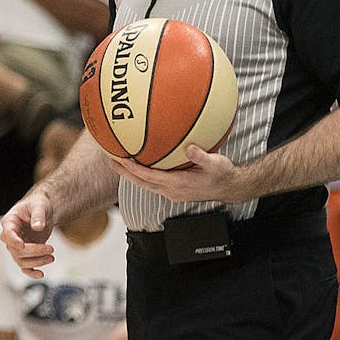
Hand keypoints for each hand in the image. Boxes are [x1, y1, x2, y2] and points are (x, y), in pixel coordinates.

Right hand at [0, 192, 55, 278]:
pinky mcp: (25, 253)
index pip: (8, 234)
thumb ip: (38, 215)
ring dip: (36, 262)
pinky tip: (41, 274)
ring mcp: (17, 246)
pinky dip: (31, 273)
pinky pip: (25, 267)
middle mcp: (10, 236)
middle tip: (51, 249)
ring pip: (21, 260)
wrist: (43, 212)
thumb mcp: (39, 206)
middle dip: (34, 252)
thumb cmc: (38, 205)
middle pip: (16, 250)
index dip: (14, 241)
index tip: (22, 245)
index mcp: (10, 222)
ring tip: (51, 257)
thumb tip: (38, 227)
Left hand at [110, 146, 248, 203]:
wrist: (230, 188)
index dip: (133, 169)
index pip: (149, 177)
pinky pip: (152, 183)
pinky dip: (142, 175)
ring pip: (145, 184)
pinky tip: (138, 165)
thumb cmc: (223, 174)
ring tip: (117, 163)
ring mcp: (171, 192)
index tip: (120, 159)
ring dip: (130, 174)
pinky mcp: (173, 191)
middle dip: (124, 172)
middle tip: (109, 160)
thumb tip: (190, 147)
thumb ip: (203, 156)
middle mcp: (171, 190)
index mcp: (178, 184)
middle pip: (141, 182)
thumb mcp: (217, 163)